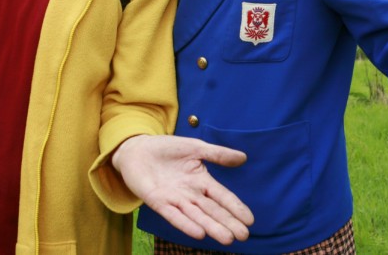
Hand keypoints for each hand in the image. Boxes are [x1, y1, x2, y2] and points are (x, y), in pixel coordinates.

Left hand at [111, 135, 252, 244]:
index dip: (235, 207)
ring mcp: (175, 200)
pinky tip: (199, 233)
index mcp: (202, 181)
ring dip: (211, 227)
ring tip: (227, 239)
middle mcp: (191, 194)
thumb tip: (243, 157)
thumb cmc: (167, 149)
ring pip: (197, 216)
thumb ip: (217, 154)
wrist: (137, 150)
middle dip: (228, 223)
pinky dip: (186, 224)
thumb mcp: (195, 148)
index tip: (250, 220)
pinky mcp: (158, 202)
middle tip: (243, 236)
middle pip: (212, 211)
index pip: (222, 196)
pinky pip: (174, 215)